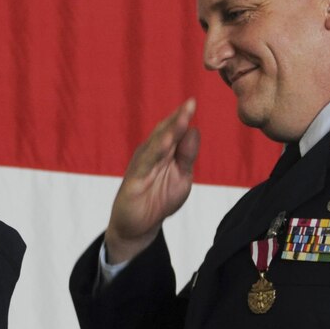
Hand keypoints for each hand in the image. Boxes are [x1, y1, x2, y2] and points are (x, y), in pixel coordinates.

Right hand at [104, 98, 199, 262]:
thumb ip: (187, 155)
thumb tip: (195, 130)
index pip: (173, 129)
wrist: (139, 227)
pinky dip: (156, 152)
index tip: (194, 101)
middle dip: (177, 118)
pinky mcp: (134, 181)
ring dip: (170, 131)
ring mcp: (141, 166)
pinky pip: (146, 164)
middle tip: (191, 103)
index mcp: (163, 151)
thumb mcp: (181, 177)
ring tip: (183, 118)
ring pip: (156, 145)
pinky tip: (167, 143)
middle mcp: (150, 154)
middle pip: (165, 132)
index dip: (183, 116)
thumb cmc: (159, 199)